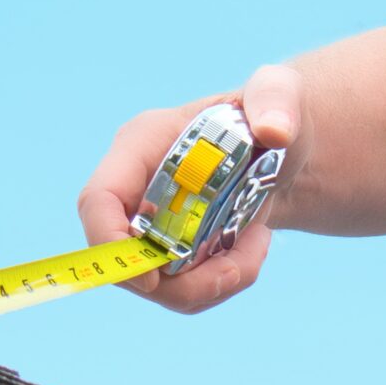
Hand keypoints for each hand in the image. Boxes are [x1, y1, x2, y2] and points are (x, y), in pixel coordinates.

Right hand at [76, 63, 301, 313]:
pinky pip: (184, 290)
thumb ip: (275, 101)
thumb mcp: (278, 95)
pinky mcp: (172, 249)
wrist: (287, 147)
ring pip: (157, 284)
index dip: (108, 245)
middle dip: (180, 282)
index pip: (98, 200)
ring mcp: (150, 223)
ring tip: (259, 245)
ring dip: (212, 284)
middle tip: (238, 269)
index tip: (151, 280)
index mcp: (142, 145)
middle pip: (123, 259)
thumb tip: (275, 130)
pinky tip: (254, 246)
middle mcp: (136, 188)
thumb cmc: (271, 111)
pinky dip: (223, 283)